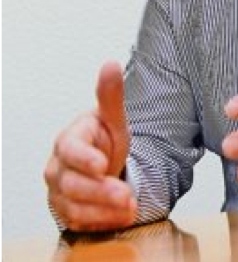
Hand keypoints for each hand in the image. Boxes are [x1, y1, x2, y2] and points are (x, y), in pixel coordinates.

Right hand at [44, 61, 136, 230]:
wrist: (101, 164)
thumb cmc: (104, 139)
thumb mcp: (112, 118)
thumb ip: (111, 95)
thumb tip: (111, 64)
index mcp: (68, 141)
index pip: (70, 150)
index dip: (85, 159)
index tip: (102, 165)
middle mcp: (58, 169)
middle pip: (74, 184)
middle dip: (101, 191)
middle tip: (127, 195)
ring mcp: (60, 193)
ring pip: (75, 207)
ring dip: (104, 210)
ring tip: (130, 207)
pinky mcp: (67, 213)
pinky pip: (80, 223)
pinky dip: (101, 222)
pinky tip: (122, 217)